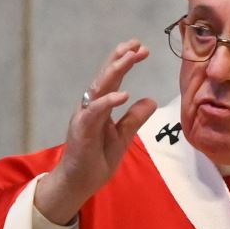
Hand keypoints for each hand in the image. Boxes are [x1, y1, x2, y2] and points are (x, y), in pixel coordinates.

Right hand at [33, 40, 160, 224]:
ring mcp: (85, 116)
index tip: (142, 48)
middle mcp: (91, 106)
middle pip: (105, 76)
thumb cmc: (96, 160)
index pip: (113, 78)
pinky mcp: (81, 129)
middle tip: (138, 45)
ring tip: (130, 58)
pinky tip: (123, 94)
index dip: (125, 61)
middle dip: (121, 58)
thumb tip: (151, 100)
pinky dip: (108, 101)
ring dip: (115, 71)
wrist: (78, 183)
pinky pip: (95, 112)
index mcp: (101, 106)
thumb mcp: (123, 137)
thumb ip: (134, 118)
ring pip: (99, 88)